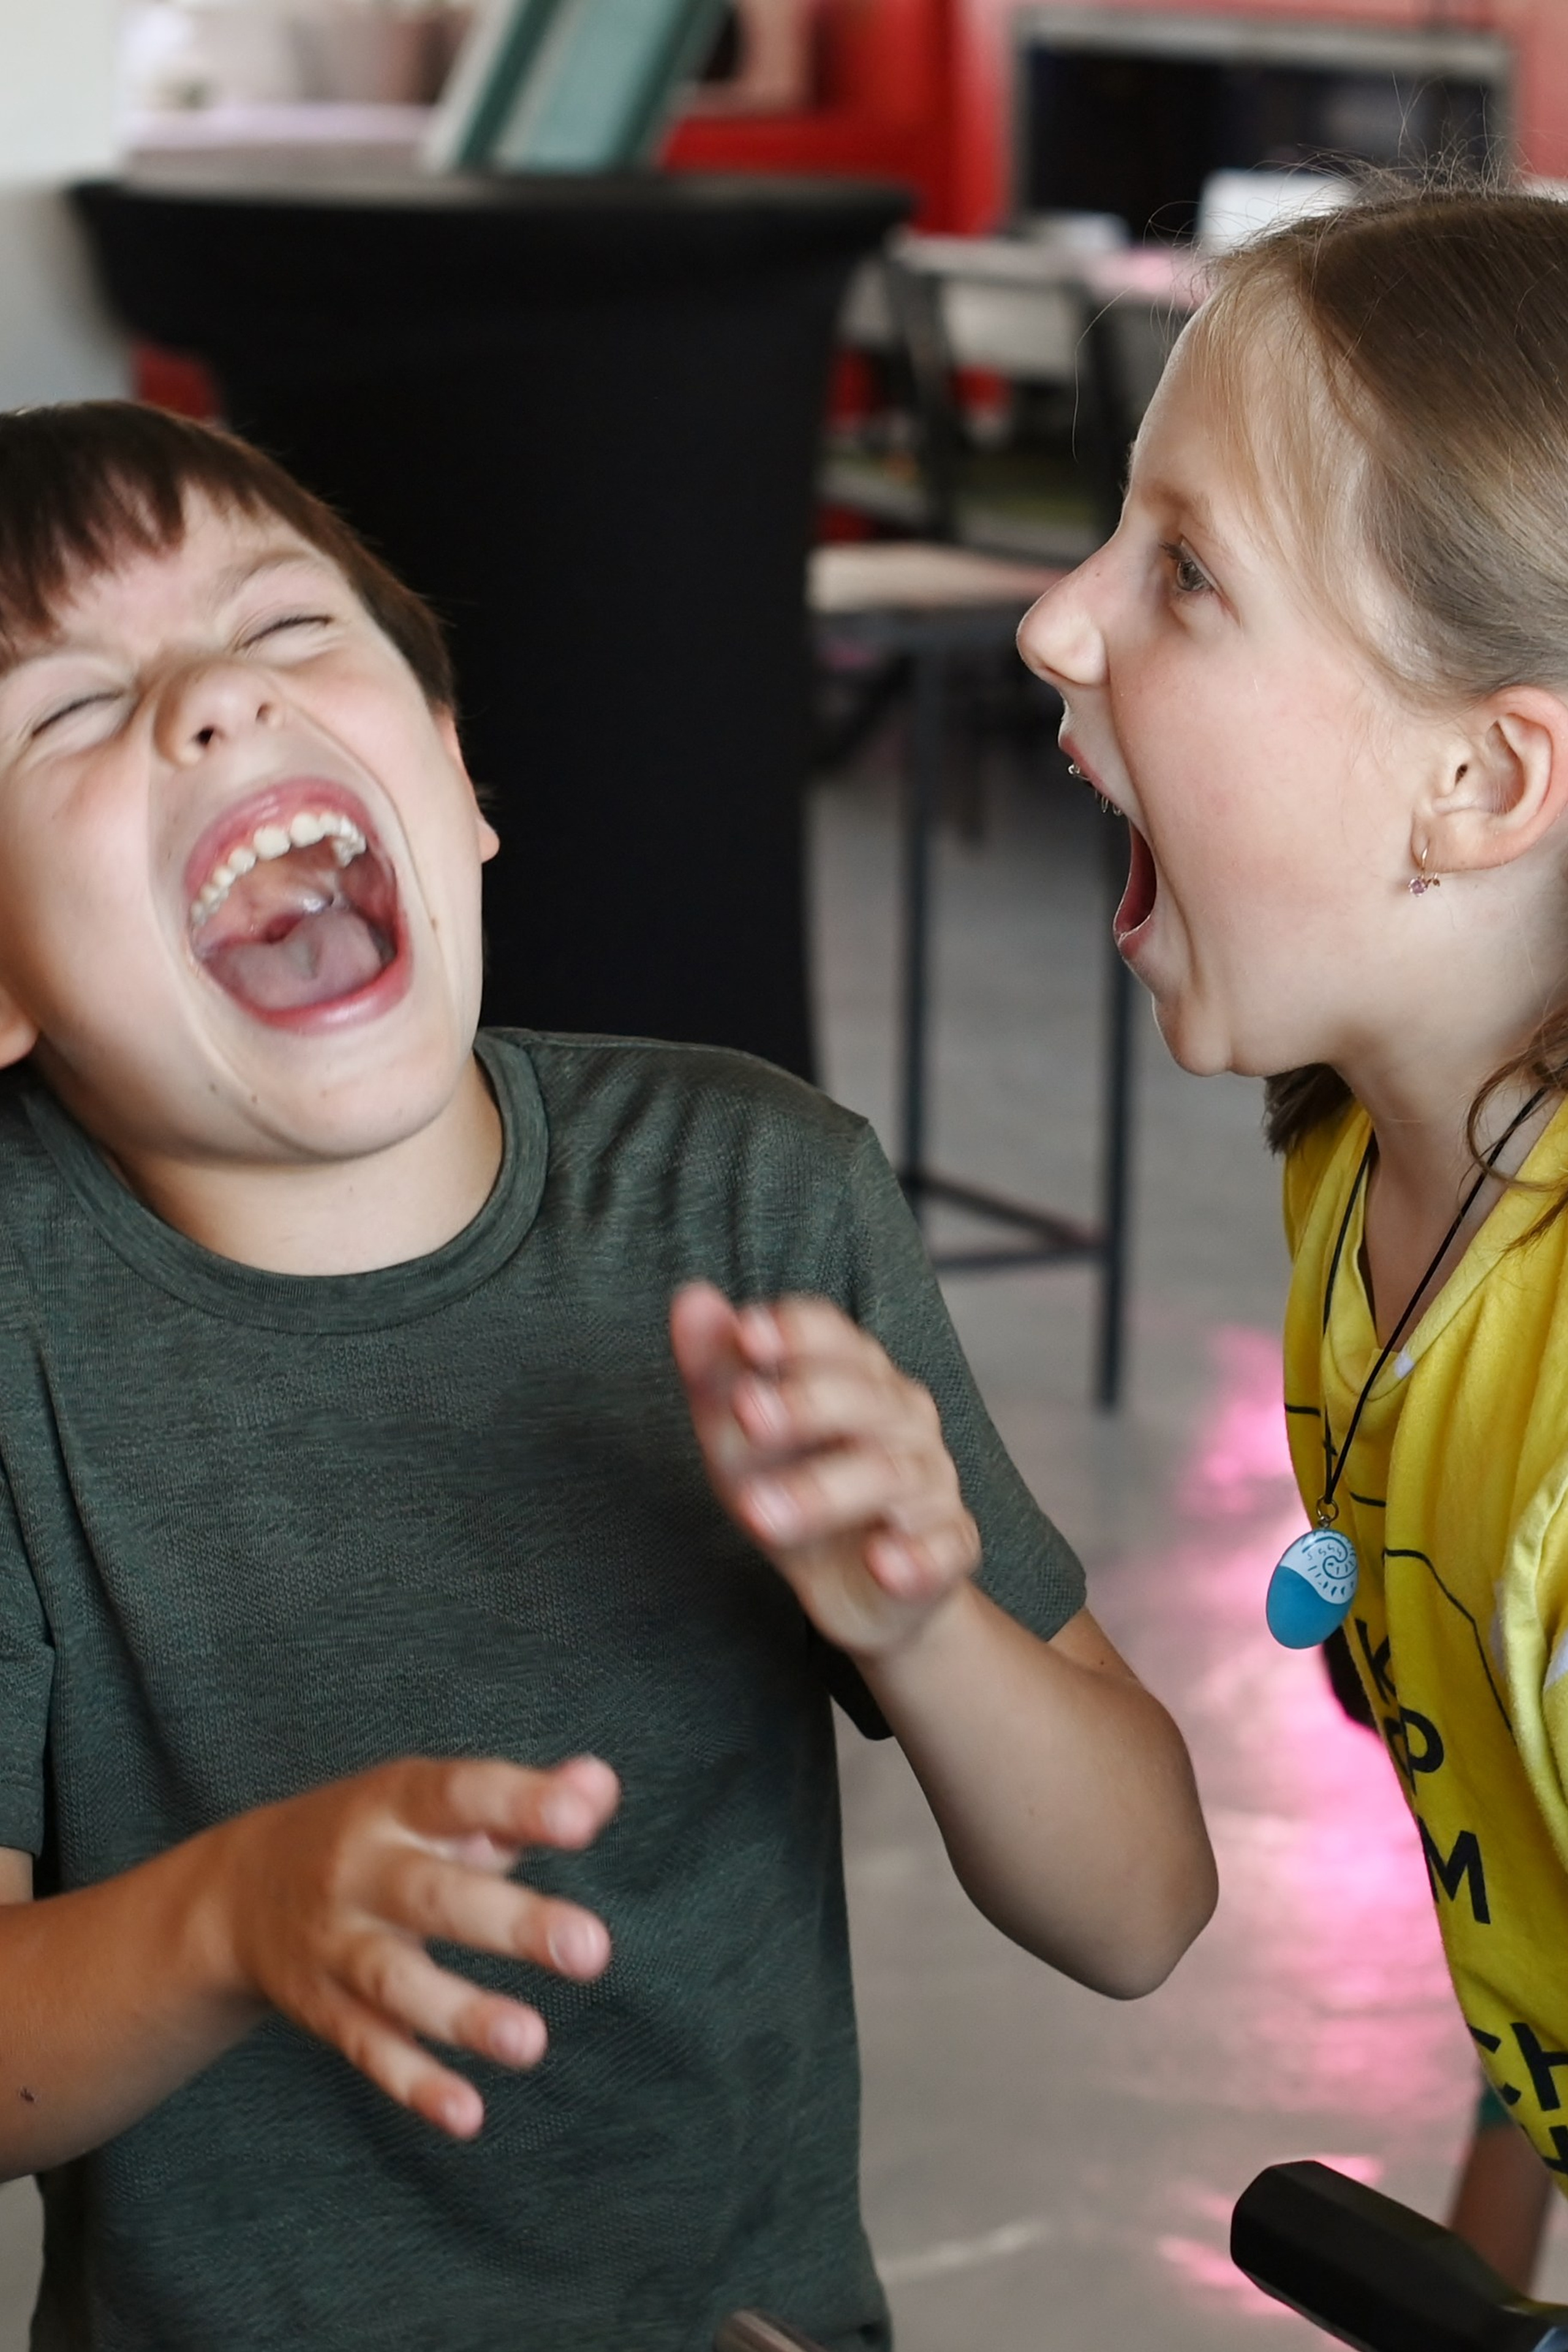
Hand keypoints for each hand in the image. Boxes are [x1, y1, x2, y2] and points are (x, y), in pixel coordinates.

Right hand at [207, 1754, 618, 2138]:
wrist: (241, 1889)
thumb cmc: (379, 1835)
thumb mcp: (436, 1801)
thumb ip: (524, 1798)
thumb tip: (600, 1785)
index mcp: (395, 1803)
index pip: (461, 1796)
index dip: (521, 1805)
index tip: (583, 1822)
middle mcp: (358, 1871)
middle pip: (431, 1896)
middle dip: (510, 1923)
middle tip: (591, 1949)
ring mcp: (336, 1944)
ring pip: (396, 1982)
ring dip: (462, 2014)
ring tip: (530, 2041)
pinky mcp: (324, 2009)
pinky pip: (368, 2048)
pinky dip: (413, 2083)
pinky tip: (466, 2114)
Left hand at [671, 1282, 979, 1658]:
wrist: (856, 1586)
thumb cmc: (798, 1486)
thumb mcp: (741, 1435)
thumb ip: (717, 1370)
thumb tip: (692, 1297)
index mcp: (860, 1377)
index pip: (838, 1338)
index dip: (797, 1332)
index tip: (747, 1334)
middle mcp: (903, 1420)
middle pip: (865, 1399)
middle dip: (805, 1403)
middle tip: (746, 1414)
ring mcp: (931, 1483)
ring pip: (890, 1475)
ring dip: (825, 1492)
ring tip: (761, 1514)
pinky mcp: (949, 1547)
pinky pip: (944, 1547)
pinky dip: (917, 1556)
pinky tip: (884, 1563)